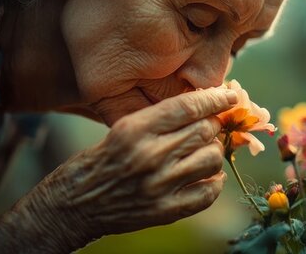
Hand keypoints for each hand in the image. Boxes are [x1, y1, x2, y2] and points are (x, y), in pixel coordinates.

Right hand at [0, 87, 237, 252]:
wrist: (73, 206)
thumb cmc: (98, 162)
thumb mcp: (121, 129)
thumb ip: (158, 119)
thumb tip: (204, 106)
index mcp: (135, 129)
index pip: (188, 106)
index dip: (215, 98)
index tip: (231, 94)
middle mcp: (149, 156)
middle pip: (204, 130)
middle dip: (213, 125)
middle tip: (211, 126)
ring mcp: (159, 186)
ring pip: (212, 158)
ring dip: (212, 153)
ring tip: (201, 153)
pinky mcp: (166, 211)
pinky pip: (209, 192)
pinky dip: (213, 182)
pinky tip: (203, 177)